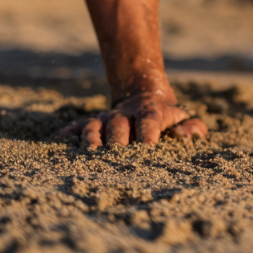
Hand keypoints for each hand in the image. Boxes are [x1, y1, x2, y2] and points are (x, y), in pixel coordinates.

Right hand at [59, 91, 207, 148]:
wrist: (142, 94)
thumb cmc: (165, 116)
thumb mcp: (180, 118)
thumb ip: (190, 127)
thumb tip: (191, 136)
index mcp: (150, 112)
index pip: (149, 122)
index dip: (148, 134)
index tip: (148, 149)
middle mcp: (125, 115)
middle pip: (119, 127)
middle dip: (117, 142)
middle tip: (116, 158)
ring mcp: (106, 118)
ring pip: (96, 127)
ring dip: (92, 141)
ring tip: (90, 156)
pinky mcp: (90, 123)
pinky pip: (77, 126)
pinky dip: (68, 132)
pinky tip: (60, 140)